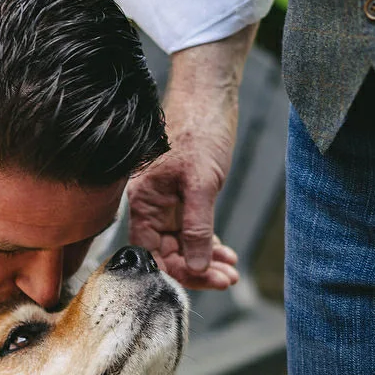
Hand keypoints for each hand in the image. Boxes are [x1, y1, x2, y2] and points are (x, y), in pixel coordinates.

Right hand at [129, 30, 255, 289]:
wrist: (208, 95)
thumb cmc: (200, 129)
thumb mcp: (202, 182)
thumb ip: (196, 226)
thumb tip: (194, 267)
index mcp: (143, 201)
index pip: (151, 253)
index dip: (177, 272)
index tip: (208, 280)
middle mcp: (149, 205)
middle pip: (167, 253)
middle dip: (196, 269)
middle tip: (227, 279)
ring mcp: (165, 203)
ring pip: (182, 245)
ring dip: (205, 260)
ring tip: (231, 272)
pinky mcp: (182, 197)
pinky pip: (190, 231)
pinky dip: (207, 244)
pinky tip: (226, 254)